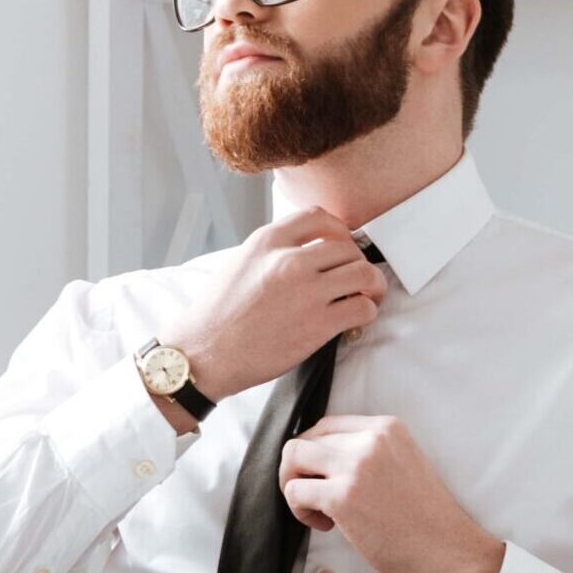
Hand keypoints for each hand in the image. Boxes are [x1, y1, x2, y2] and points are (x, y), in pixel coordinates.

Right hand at [160, 208, 386, 401]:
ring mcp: (306, 292)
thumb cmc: (214, 317)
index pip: (319, 217)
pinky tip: (356, 320)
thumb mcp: (238, 264)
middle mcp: (288, 260)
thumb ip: (272, 253)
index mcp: (267, 241)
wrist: (202, 355)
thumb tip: (306, 253)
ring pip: (363, 274)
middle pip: (347, 247)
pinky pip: (362, 308)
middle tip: (356, 279)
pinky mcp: (317, 325)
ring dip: (371, 286)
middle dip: (357, 263)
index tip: (342, 243)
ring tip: (366, 297)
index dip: (339, 230)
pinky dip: (367, 313)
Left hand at [277, 415, 505, 572]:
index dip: (315, 452)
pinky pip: (294, 491)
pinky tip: (326, 525)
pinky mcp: (343, 496)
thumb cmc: (425, 519)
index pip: (327, 424)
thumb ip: (369, 453)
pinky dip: (299, 510)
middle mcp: (370, 439)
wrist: (448, 552)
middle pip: (306, 439)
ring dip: (293, 484)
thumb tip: (319, 459)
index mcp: (387, 428)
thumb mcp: (403, 464)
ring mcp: (355, 466)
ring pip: (292, 456)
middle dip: (299, 469)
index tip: (324, 477)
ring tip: (316, 509)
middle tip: (315, 497)